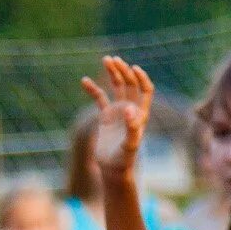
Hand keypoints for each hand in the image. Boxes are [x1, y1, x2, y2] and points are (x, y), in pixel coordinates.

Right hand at [80, 57, 154, 177]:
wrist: (113, 170)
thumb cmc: (124, 160)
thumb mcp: (130, 145)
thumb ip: (132, 128)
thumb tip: (130, 109)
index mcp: (140, 114)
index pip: (145, 90)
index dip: (141, 77)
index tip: (133, 68)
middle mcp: (130, 110)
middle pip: (130, 84)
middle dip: (123, 70)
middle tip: (113, 60)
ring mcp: (118, 112)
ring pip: (117, 87)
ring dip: (113, 73)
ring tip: (106, 60)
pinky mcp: (106, 117)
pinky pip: (100, 98)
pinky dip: (93, 89)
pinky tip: (84, 80)